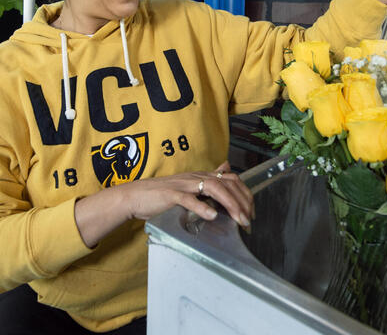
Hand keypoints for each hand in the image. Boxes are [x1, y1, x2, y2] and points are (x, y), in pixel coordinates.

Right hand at [123, 161, 254, 228]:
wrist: (136, 196)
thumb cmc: (162, 195)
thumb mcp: (188, 185)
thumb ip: (207, 179)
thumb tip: (226, 168)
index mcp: (201, 176)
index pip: (231, 179)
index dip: (245, 194)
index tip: (251, 211)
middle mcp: (195, 177)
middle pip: (227, 184)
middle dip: (242, 201)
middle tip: (248, 219)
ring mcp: (184, 185)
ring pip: (213, 188)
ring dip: (230, 204)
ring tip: (239, 219)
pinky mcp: (171, 194)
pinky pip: (189, 199)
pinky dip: (202, 207)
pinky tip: (212, 215)